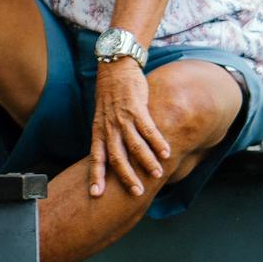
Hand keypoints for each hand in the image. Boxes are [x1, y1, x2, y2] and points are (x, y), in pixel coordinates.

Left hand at [86, 57, 170, 200]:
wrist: (116, 67)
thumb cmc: (110, 96)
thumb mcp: (102, 118)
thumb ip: (108, 137)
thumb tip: (116, 159)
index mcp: (99, 131)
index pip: (95, 157)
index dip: (95, 175)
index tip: (95, 194)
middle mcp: (109, 127)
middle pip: (116, 156)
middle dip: (126, 176)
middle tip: (137, 192)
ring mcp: (123, 118)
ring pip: (135, 145)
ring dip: (147, 161)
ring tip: (157, 174)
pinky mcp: (137, 108)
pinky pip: (149, 128)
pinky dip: (158, 142)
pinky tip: (167, 152)